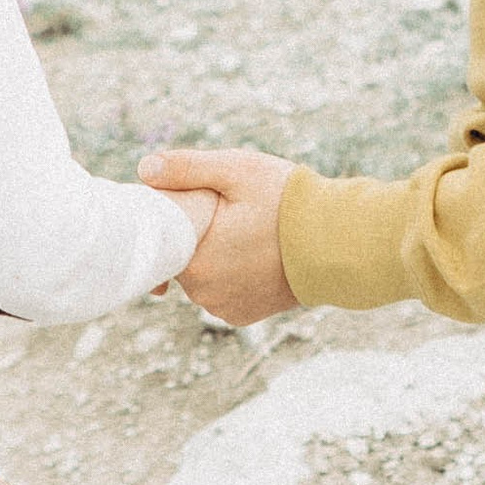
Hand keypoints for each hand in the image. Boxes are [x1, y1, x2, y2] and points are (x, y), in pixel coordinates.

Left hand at [140, 146, 297, 325]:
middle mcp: (202, 292)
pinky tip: (250, 253)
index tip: (187, 198)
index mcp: (194, 259)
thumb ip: (187, 168)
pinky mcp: (242, 315)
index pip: (160, 236)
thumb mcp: (238, 171)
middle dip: (194, 232)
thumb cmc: (290, 203)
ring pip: (199, 272)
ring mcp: (223, 307)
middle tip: (224, 210)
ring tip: (242, 230)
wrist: (341, 244)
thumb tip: (144, 168)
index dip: (169, 213)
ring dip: (211, 253)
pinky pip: (220, 290)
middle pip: (180, 253)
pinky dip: (228, 273)